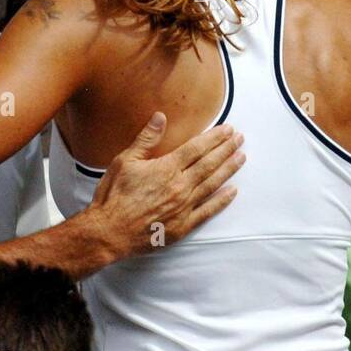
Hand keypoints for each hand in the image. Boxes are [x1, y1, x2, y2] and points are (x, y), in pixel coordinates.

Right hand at [85, 112, 244, 258]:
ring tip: (242, 158)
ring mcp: (184, 207)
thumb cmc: (114, 196)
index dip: (214, 137)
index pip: (197, 148)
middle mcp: (180, 187)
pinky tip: (233, 191)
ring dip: (229, 170)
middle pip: (209, 164)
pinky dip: (222, 200)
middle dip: (226, 149)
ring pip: (212, 184)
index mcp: (166, 169)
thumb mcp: (125, 161)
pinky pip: (208, 211)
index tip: (228, 129)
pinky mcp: (183, 226)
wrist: (109, 232)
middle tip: (240, 139)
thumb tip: (161, 117)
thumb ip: (146, 139)